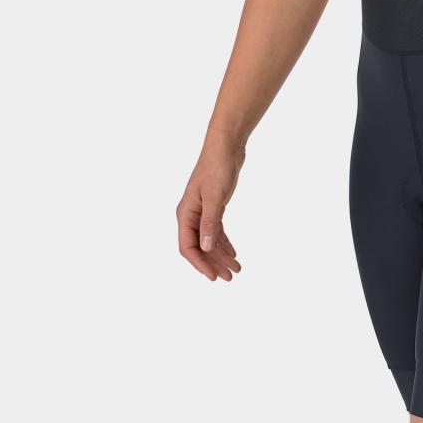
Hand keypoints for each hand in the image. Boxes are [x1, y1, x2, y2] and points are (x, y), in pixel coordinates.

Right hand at [176, 140, 245, 281]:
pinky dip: (224, 243)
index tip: (214, 277)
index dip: (200, 264)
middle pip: (199, 247)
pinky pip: (216, 231)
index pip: (188, 247)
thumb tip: (205, 248)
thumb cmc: (217, 167)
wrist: (226, 145)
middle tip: (230, 277)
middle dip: (213, 263)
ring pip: (209, 241)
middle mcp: (190, 215)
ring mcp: (201, 211)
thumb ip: (210, 223)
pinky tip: (233, 253)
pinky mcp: (213, 207)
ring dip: (221, 255)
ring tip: (237, 269)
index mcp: (185, 213)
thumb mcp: (215, 196)